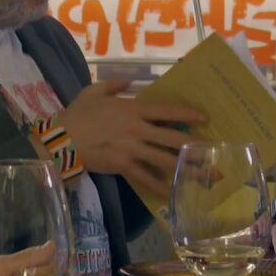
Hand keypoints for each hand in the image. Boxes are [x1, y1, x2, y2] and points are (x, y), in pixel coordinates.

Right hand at [59, 80, 205, 198]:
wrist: (60, 139)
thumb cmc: (77, 113)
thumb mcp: (94, 91)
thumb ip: (114, 85)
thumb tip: (129, 82)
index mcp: (132, 110)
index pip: (166, 111)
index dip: (187, 114)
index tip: (204, 119)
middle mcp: (137, 130)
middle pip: (173, 139)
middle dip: (195, 147)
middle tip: (214, 154)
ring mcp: (131, 149)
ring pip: (165, 160)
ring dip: (187, 169)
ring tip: (205, 177)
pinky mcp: (123, 166)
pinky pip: (145, 177)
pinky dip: (159, 186)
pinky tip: (172, 192)